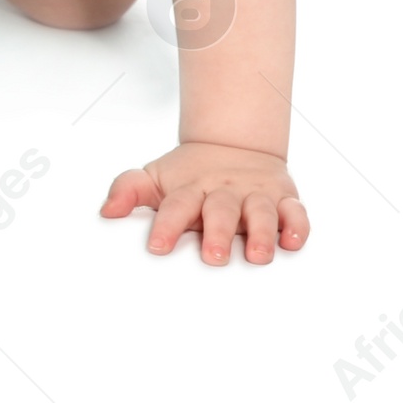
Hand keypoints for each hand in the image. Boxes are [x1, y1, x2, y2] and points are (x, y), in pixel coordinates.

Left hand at [100, 141, 309, 264]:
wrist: (235, 145)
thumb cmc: (191, 176)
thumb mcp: (157, 178)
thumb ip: (129, 190)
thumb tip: (106, 211)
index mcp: (191, 188)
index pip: (176, 205)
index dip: (166, 225)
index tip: (156, 246)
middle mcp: (224, 191)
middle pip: (221, 211)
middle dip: (218, 233)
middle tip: (213, 257)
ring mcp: (255, 195)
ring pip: (260, 212)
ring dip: (261, 233)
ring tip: (257, 256)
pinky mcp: (283, 199)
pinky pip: (295, 212)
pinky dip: (296, 225)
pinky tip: (292, 241)